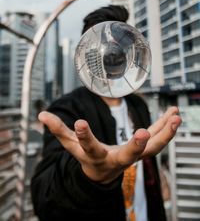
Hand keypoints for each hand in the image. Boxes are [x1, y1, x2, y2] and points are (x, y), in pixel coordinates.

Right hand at [38, 106, 180, 183]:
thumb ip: (58, 129)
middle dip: (135, 146)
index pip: (88, 148)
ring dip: (164, 134)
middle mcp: (117, 159)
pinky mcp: (143, 149)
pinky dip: (166, 127)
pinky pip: (157, 139)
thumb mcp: (71, 146)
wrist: (104, 173)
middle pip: (127, 156)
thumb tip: (41, 114)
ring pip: (151, 149)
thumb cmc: (88, 157)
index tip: (79, 123)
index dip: (83, 136)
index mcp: (96, 156)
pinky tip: (174, 114)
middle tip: (142, 134)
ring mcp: (133, 156)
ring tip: (174, 117)